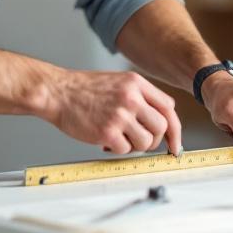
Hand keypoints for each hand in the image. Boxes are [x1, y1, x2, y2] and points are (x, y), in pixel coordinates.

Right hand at [39, 70, 182, 155]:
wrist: (58, 92)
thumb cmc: (85, 89)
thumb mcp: (118, 82)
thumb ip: (140, 96)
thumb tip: (162, 120)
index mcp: (136, 83)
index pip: (168, 108)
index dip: (174, 129)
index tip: (174, 144)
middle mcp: (131, 97)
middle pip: (161, 127)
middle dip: (154, 140)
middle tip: (140, 141)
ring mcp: (120, 115)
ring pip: (146, 142)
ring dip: (135, 146)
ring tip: (120, 139)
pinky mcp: (107, 132)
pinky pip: (125, 150)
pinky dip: (117, 150)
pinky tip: (106, 141)